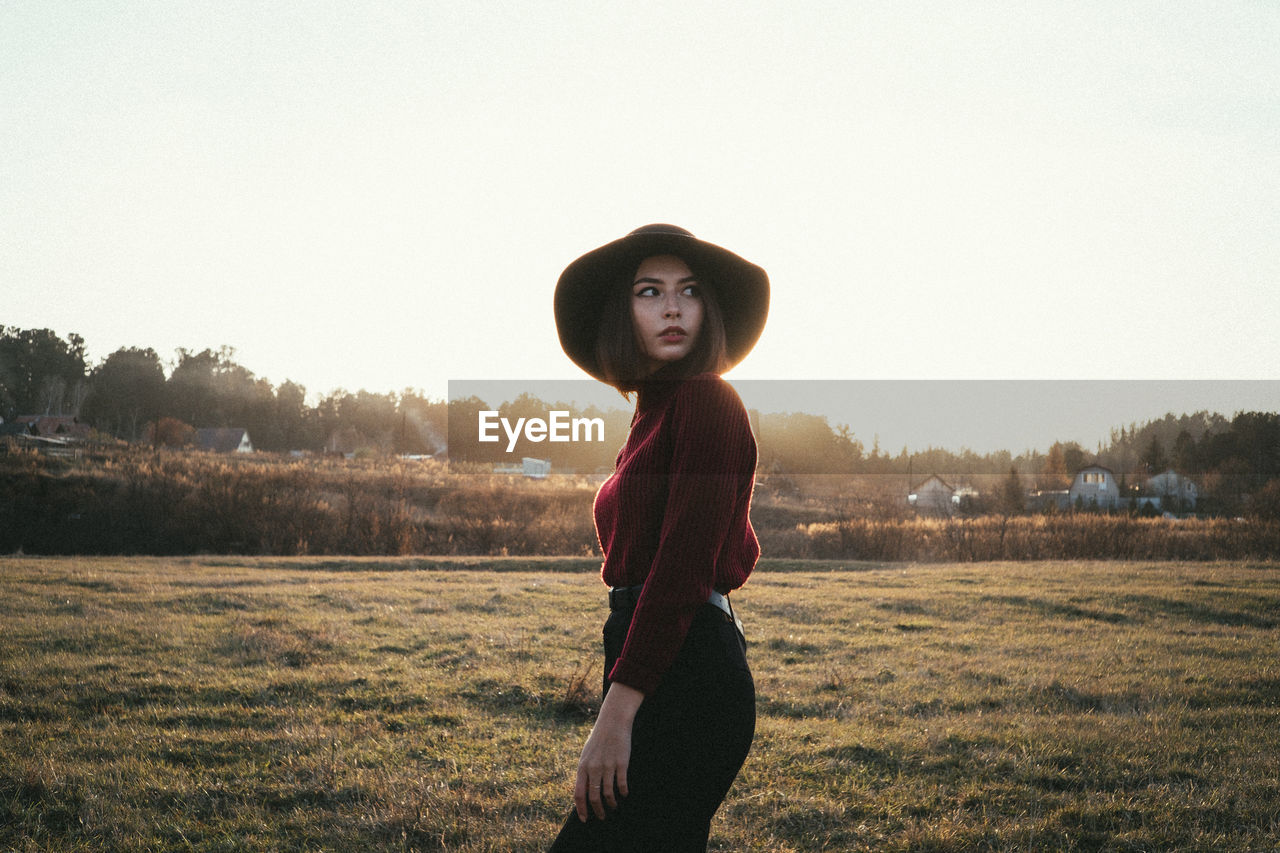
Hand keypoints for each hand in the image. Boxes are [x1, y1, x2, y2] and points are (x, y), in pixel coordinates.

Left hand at [574, 682, 643, 821]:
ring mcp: (608, 766)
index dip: (581, 809)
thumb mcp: (587, 755)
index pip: (579, 794)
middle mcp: (594, 768)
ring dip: (612, 804)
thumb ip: (585, 773)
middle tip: (602, 817)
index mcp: (583, 767)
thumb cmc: (598, 740)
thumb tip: (584, 793)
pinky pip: (622, 784)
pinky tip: (624, 794)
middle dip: (598, 811)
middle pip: (594, 797)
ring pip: (608, 794)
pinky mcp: (621, 763)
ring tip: (614, 806)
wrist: (612, 722)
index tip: (584, 819)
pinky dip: (623, 793)